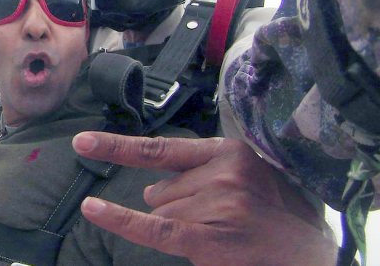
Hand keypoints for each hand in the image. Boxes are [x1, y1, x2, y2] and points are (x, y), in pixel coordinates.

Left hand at [72, 133, 337, 265]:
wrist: (310, 252)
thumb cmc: (276, 213)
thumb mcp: (246, 176)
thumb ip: (200, 174)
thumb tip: (150, 189)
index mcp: (227, 152)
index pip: (161, 150)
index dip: (119, 147)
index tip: (84, 142)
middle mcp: (218, 174)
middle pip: (160, 190)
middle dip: (176, 207)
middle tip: (218, 219)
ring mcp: (212, 204)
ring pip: (163, 213)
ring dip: (182, 226)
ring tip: (224, 233)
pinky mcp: (205, 237)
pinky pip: (152, 228)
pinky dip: (119, 219)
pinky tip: (92, 208)